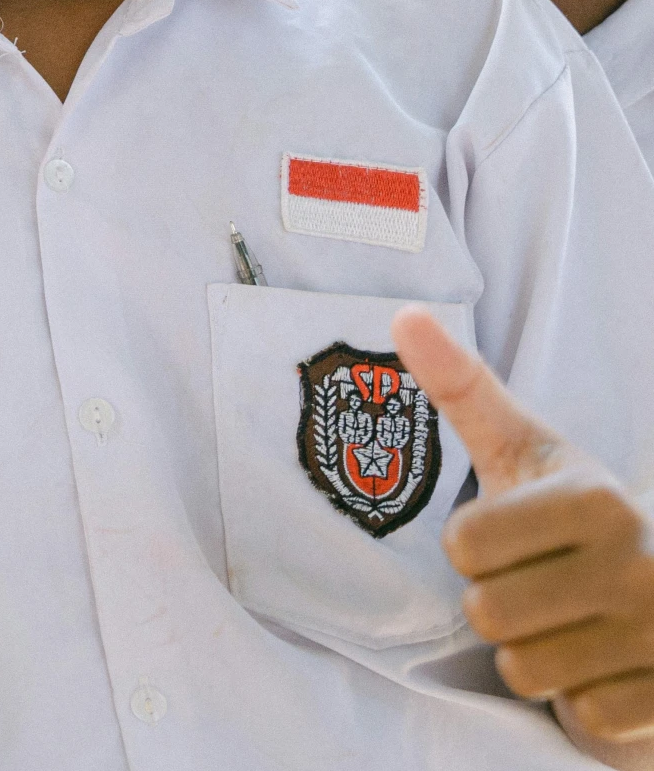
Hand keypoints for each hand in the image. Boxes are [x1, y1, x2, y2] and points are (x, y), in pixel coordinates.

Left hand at [393, 306, 653, 746]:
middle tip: (540, 585)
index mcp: (598, 501)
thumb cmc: (579, 516)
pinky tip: (604, 664)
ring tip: (570, 622)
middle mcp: (642, 566)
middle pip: (490, 613)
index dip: (474, 547)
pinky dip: (581, 700)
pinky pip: (578, 717)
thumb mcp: (528, 449)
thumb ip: (464, 388)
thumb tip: (403, 316)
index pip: (465, 546)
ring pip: (527, 671)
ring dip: (534, 655)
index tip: (515, 536)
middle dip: (499, 605)